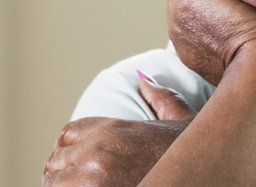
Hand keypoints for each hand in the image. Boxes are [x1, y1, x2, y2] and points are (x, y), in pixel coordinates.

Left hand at [42, 77, 197, 186]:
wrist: (201, 181)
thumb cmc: (196, 157)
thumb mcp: (184, 122)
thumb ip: (162, 99)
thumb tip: (143, 79)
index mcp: (114, 129)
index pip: (68, 133)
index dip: (68, 146)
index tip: (72, 157)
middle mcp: (98, 152)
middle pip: (56, 159)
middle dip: (63, 169)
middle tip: (74, 179)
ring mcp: (92, 180)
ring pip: (54, 182)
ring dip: (61, 185)